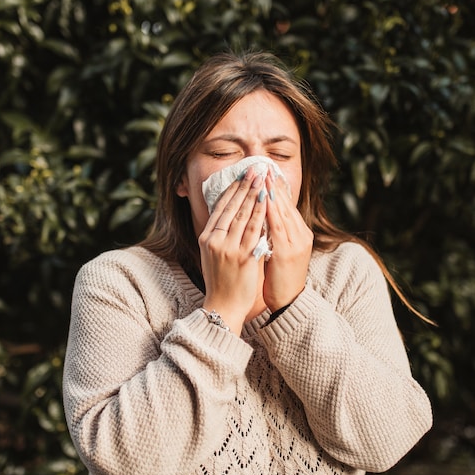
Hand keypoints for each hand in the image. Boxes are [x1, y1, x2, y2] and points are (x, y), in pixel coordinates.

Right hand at [198, 167, 267, 332]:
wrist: (223, 306)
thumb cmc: (221, 280)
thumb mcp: (213, 254)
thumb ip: (220, 235)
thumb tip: (229, 214)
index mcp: (207, 238)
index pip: (220, 207)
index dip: (232, 189)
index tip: (241, 175)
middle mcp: (215, 240)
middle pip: (232, 207)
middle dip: (245, 186)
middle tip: (255, 169)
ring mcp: (229, 248)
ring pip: (243, 215)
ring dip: (254, 194)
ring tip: (263, 178)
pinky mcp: (243, 257)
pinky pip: (254, 231)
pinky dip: (261, 214)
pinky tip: (268, 201)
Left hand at [262, 171, 312, 310]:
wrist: (289, 302)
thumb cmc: (280, 278)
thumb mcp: (279, 251)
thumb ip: (274, 234)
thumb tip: (261, 217)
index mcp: (299, 234)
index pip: (287, 206)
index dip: (277, 189)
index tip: (266, 173)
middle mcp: (301, 235)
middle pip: (286, 205)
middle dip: (274, 185)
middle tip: (263, 167)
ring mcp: (296, 243)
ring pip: (283, 212)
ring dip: (272, 193)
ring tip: (263, 177)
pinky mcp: (288, 252)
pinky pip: (278, 227)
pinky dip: (271, 212)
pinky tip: (264, 200)